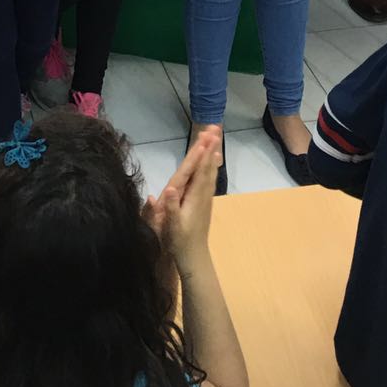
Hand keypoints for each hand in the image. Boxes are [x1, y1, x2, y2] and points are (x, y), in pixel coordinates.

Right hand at [147, 126, 222, 268]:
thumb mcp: (172, 227)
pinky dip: (212, 166)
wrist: (194, 258)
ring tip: (216, 137)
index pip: (200, 171)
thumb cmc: (179, 242)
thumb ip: (172, 207)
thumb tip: (170, 187)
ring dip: (213, 153)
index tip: (206, 135)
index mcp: (194, 197)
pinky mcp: (205, 202)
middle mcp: (203, 195)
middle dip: (211, 146)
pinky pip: (210, 178)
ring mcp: (205, 198)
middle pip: (208, 166)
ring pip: (211, 171)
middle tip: (214, 127)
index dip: (203, 153)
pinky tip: (213, 161)